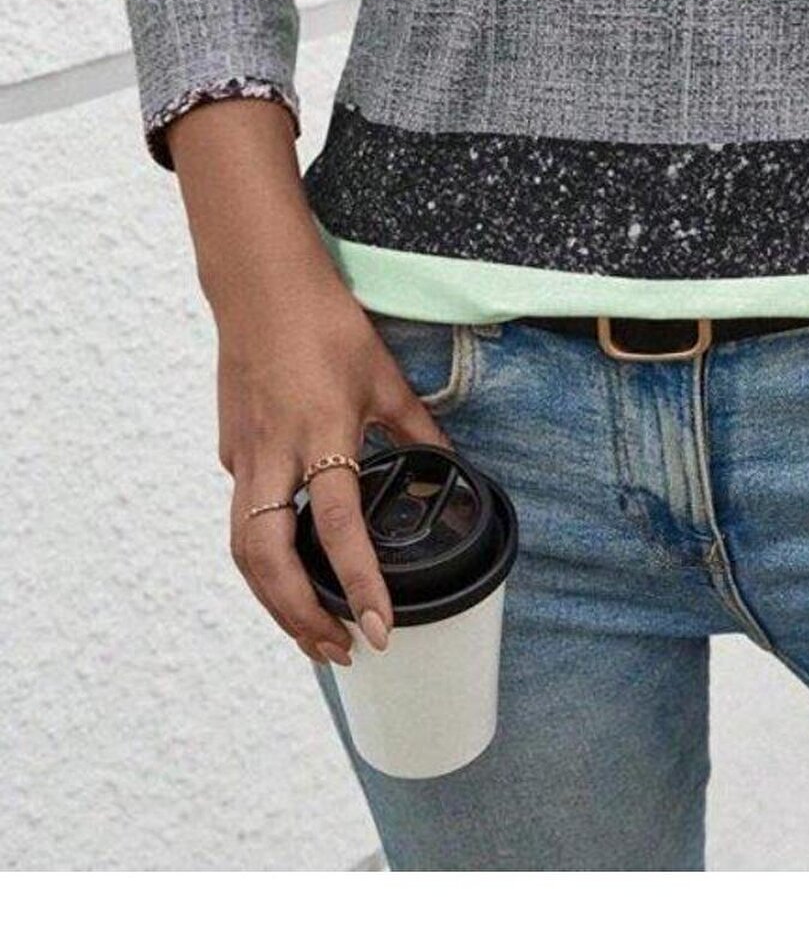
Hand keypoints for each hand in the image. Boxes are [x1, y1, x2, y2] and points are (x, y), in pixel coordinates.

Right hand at [216, 246, 451, 667]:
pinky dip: (264, 561)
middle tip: (342, 650)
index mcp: (321, 433)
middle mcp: (274, 454)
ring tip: (316, 635)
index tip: (379, 628)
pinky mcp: (231, 453)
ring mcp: (244, 456)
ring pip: (244, 552)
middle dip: (301, 617)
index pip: (336, 526)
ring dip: (276, 603)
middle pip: (267, 560)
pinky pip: (243, 520)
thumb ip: (415, 429)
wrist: (262, 287)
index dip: (359, 583)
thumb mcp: (384, 376)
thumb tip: (447, 468)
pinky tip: (292, 577)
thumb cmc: (327, 325)